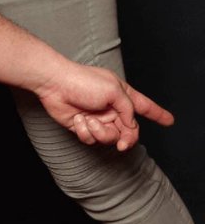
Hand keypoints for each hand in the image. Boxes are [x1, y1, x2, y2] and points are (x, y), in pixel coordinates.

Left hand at [35, 64, 172, 150]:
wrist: (53, 84)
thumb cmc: (82, 81)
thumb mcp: (114, 91)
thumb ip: (128, 108)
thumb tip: (131, 124)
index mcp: (122, 95)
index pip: (144, 106)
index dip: (157, 114)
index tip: (169, 120)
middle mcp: (112, 108)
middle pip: (130, 131)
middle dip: (127, 138)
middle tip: (123, 142)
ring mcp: (98, 118)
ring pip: (110, 138)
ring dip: (101, 132)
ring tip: (89, 119)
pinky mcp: (83, 126)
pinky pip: (91, 139)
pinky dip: (85, 131)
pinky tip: (78, 119)